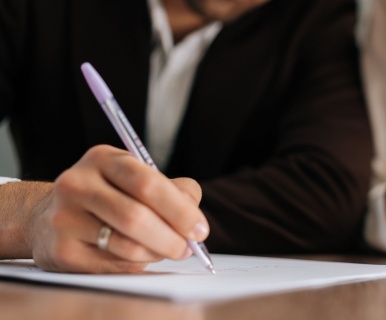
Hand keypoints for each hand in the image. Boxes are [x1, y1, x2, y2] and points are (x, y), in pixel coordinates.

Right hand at [28, 145, 208, 272]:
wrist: (49, 216)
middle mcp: (77, 184)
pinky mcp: (60, 250)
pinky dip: (136, 264)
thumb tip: (195, 218)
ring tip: (164, 250)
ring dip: (156, 253)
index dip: (179, 209)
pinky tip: (139, 257)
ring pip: (126, 245)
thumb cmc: (109, 196)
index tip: (200, 229)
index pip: (147, 183)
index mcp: (103, 159)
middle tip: (188, 248)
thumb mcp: (137, 178)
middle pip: (136, 217)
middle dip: (171, 237)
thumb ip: (174, 190)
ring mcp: (64, 217)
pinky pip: (113, 264)